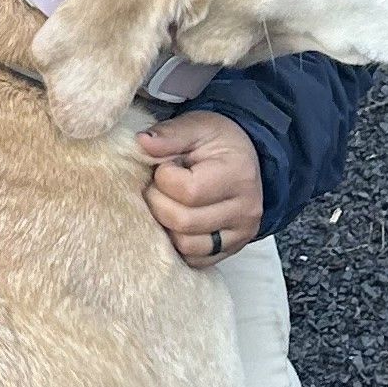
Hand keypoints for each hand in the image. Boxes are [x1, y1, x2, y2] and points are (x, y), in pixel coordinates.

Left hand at [139, 109, 264, 267]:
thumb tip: (142, 142)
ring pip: (187, 246)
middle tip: (159, 187)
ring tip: (168, 202)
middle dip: (159, 203)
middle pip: (184, 222)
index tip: (166, 166)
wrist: (244, 160)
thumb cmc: (218, 142)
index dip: (164, 179)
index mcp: (238, 175)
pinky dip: (178, 244)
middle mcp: (245, 210)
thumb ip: (170, 134)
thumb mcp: (197, 126)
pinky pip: (195, 260)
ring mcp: (240, 235)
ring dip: (166, 225)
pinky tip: (176, 221)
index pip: (188, 191)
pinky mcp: (231, 250)